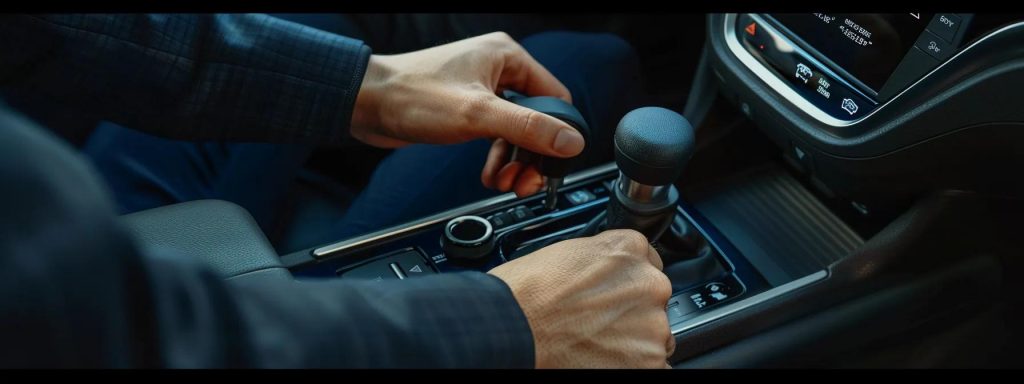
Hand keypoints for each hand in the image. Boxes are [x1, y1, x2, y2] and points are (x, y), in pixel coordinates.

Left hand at [351, 32, 584, 197]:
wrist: (364, 104)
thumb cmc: (412, 96)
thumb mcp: (479, 115)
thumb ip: (529, 128)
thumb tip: (571, 141)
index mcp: (507, 56)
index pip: (555, 98)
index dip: (556, 134)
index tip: (549, 164)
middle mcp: (497, 69)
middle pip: (536, 119)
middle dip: (531, 155)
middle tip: (525, 182)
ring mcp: (481, 90)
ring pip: (515, 132)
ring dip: (513, 162)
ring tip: (504, 183)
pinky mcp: (466, 109)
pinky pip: (495, 137)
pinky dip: (496, 159)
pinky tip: (490, 175)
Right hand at [488, 229, 674, 367]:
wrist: (513, 326)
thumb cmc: (525, 292)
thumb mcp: (567, 252)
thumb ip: (600, 260)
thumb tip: (604, 275)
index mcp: (629, 249)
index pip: (646, 264)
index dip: (624, 282)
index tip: (611, 294)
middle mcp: (649, 283)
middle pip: (652, 300)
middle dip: (630, 311)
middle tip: (596, 321)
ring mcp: (652, 324)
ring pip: (654, 335)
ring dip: (632, 340)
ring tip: (593, 343)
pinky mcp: (649, 360)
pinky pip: (656, 366)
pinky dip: (634, 365)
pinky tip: (604, 360)